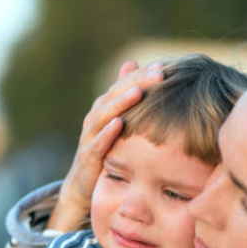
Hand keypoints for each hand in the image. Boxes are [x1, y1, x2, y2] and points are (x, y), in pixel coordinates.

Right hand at [47, 60, 164, 230]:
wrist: (83, 186)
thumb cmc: (107, 151)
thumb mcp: (117, 122)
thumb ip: (123, 94)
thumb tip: (131, 62)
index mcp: (105, 108)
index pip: (123, 86)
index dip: (141, 75)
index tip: (162, 67)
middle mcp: (95, 118)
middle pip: (114, 95)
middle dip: (136, 83)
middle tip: (157, 74)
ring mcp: (89, 137)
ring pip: (104, 115)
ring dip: (121, 103)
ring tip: (138, 92)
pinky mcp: (88, 158)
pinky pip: (97, 144)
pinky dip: (107, 133)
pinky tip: (119, 124)